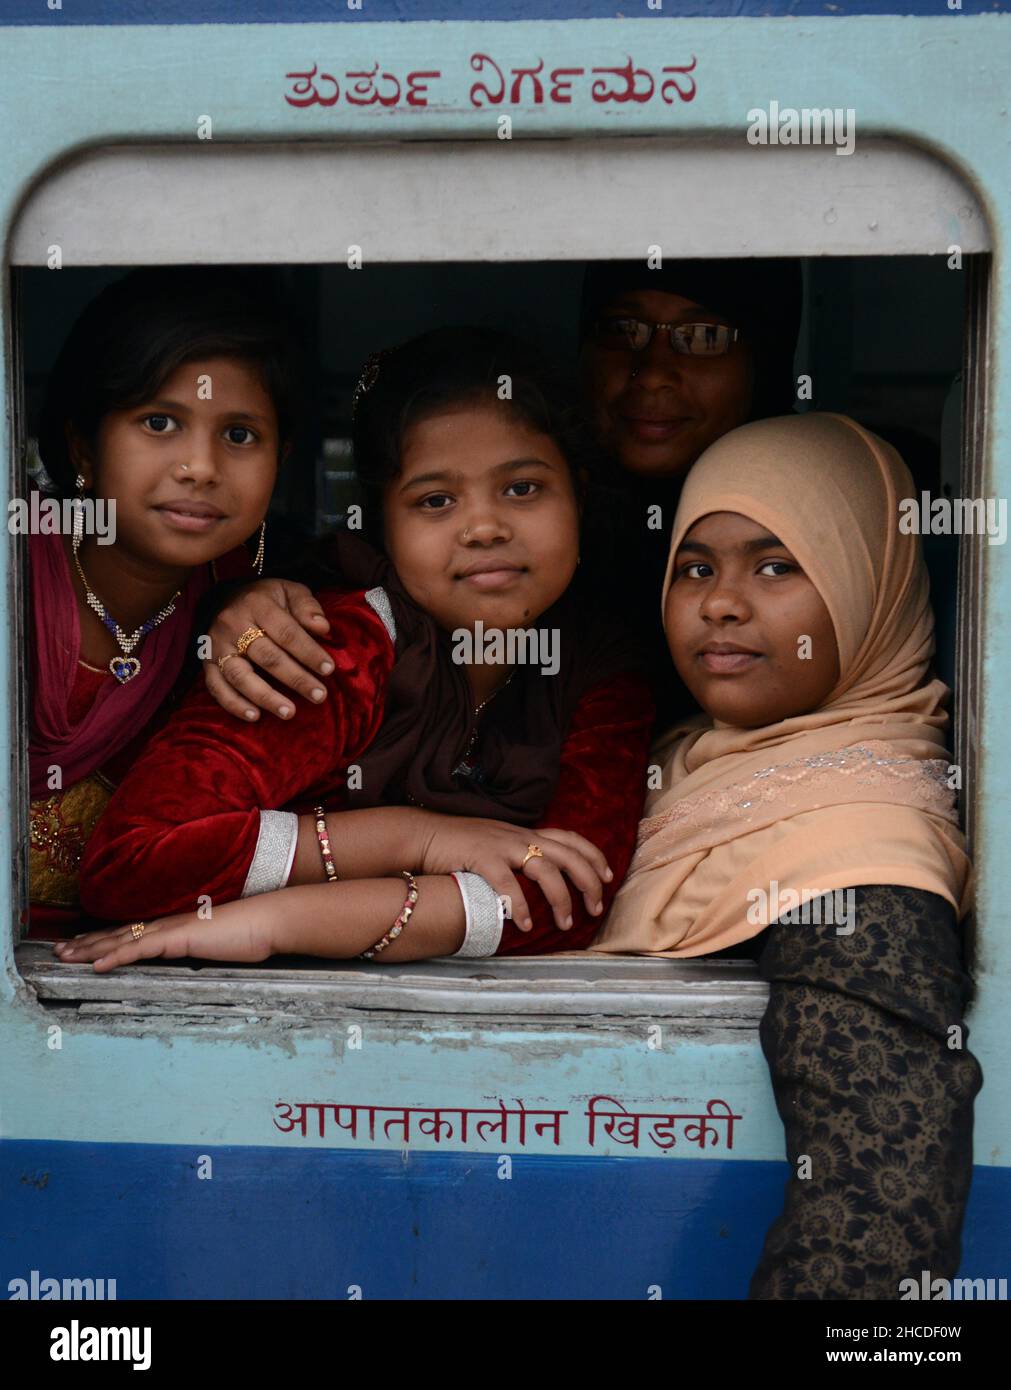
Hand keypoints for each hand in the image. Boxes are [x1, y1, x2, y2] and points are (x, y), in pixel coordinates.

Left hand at [52, 900, 276, 972]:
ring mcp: (171, 929)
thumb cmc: (252, 933)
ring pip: (121, 939)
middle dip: (87, 942)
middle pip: (119, 933)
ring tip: (65, 957)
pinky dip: (115, 957)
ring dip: (90, 948)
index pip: (133, 932)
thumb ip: (199, 950)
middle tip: (60, 951)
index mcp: (177, 925)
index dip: (105, 937)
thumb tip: (188, 958)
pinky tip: (96, 966)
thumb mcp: (219, 945)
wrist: (269, 920)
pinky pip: (139, 950)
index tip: (83, 943)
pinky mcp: (178, 938)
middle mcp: (168, 924)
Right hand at [204, 579, 334, 720]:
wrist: (227, 599)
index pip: (287, 632)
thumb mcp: (289, 591)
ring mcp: (217, 645)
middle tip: (319, 696)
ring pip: (240, 675)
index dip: (309, 652)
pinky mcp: (206, 662)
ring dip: (266, 697)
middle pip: (267, 657)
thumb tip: (323, 628)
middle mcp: (233, 624)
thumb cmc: (267, 599)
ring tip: (289, 713)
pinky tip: (254, 716)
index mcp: (257, 604)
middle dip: (296, 679)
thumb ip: (307, 606)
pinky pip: (216, 687)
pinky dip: (234, 704)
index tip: (329, 670)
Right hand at [414, 814, 611, 932]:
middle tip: (595, 908)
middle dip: (588, 883)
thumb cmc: (458, 845)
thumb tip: (537, 880)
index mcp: (524, 833)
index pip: (570, 838)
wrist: (422, 835)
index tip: (608, 877)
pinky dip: (520, 905)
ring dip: (560, 899)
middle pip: (568, 855)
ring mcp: (501, 846)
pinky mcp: (481, 857)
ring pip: (546, 869)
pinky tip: (524, 924)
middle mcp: (519, 836)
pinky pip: (507, 883)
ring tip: (565, 924)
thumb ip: (517, 856)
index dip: (593, 856)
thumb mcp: (496, 844)